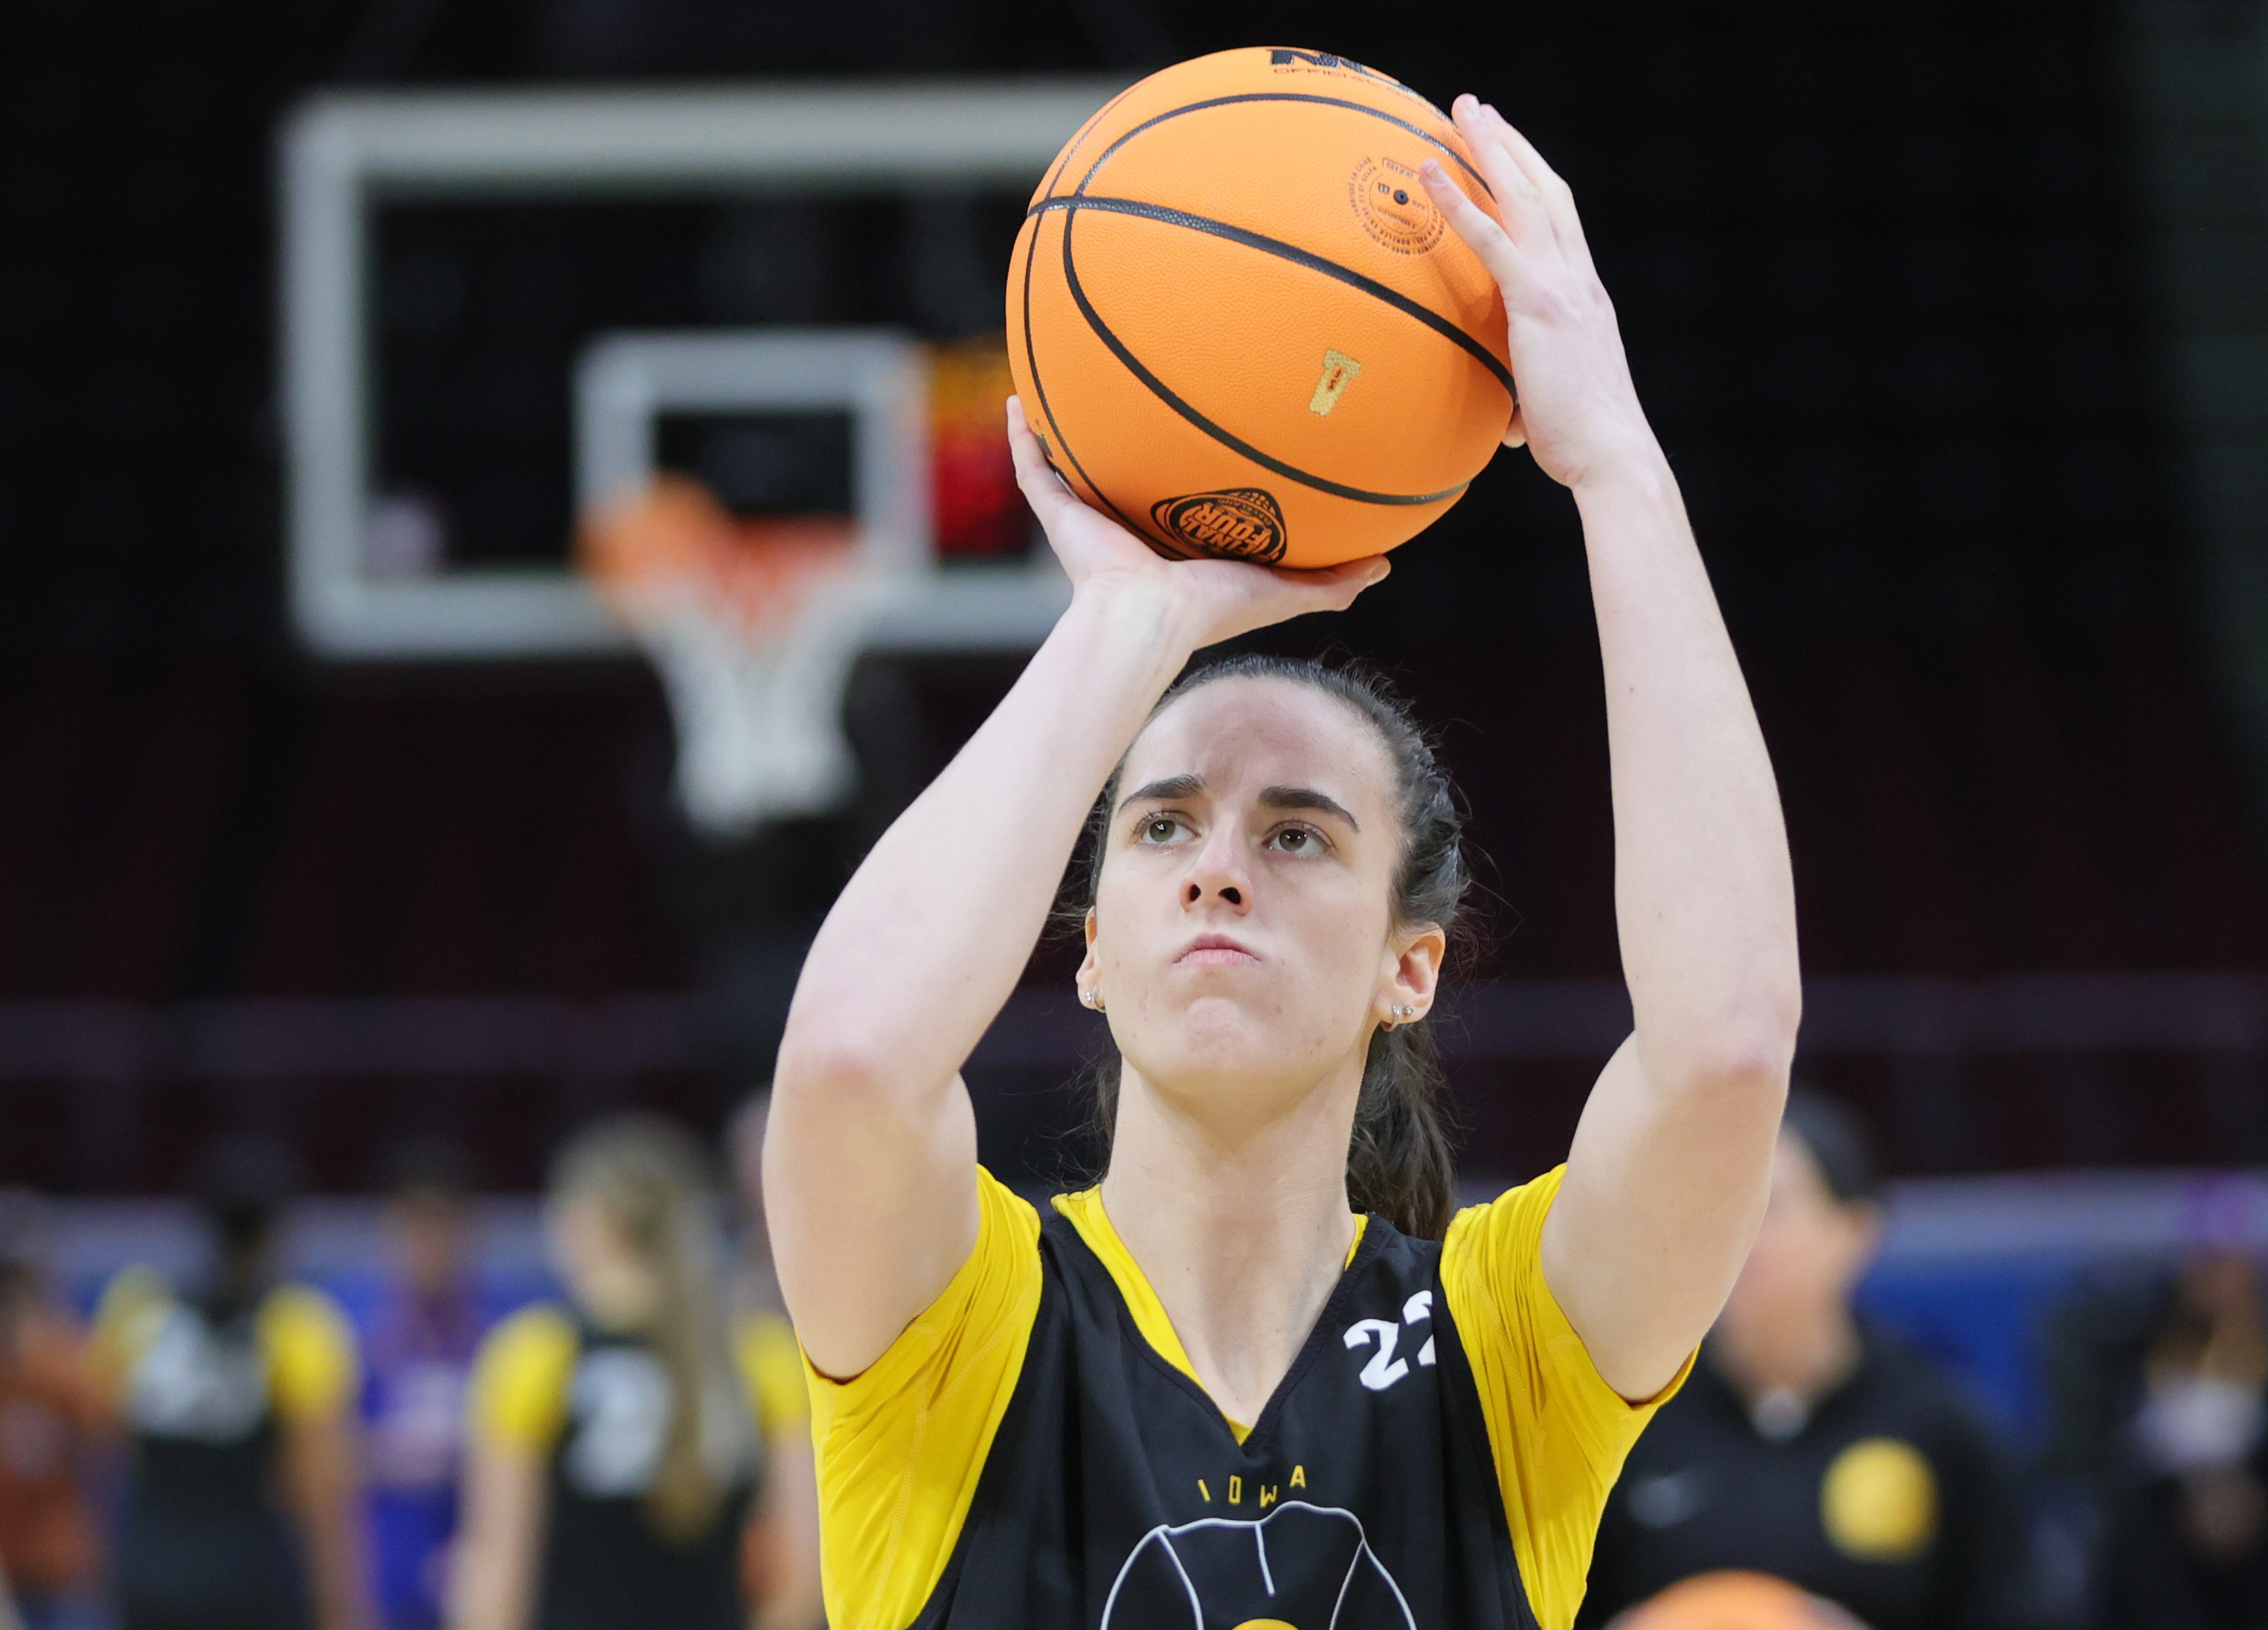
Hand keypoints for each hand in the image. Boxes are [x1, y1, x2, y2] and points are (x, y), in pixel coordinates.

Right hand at [1007, 397, 1387, 650]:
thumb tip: (1385, 565)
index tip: (1199, 438)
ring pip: (1071, 470)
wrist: (1149, 619)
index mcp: (1172, 547)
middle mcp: (1126, 531)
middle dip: (1124, 447)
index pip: (1177, 506)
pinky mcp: (1058, 517)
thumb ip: (1331, 581)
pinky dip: (1023, 436)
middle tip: (1134, 401)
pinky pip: (1033, 468)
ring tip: (1064, 388)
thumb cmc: (1212, 610)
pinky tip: (1020, 398)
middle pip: (1122, 480)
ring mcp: (1088, 522)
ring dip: (1066, 434)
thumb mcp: (1283, 589)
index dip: (1185, 476)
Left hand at [1420, 97, 1661, 492]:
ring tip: (1460, 112)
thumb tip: (1506, 424)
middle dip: (1511, 144)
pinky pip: (1492, 241)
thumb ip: (1527, 397)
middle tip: (1477, 109)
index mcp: (1585, 297)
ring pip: (1525, 197)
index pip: (1560, 221)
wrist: (1612, 457)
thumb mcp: (1553, 407)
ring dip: (1490, 148)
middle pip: (1545, 190)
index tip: (1509, 150)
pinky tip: (1429, 172)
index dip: (1534, 180)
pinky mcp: (1539, 306)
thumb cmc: (1584, 446)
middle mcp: (1579, 280)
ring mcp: (1563, 287)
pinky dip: (1459, 202)